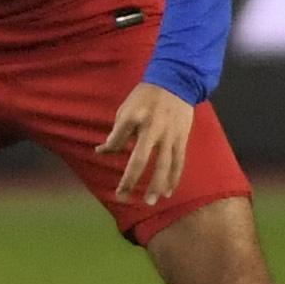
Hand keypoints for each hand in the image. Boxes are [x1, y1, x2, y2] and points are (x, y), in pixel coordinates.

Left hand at [98, 83, 193, 206]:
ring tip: (150, 202)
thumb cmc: (146, 96)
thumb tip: (102, 151)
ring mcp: (170, 135)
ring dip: (156, 185)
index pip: (118, 137)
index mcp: (135, 116)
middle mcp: (152, 128)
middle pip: (140, 159)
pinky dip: (174, 178)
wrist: (176, 81)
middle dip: (130, 179)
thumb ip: (117, 131)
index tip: (102, 154)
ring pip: (164, 165)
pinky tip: (168, 192)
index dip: (110, 148)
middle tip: (121, 197)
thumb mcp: (127, 107)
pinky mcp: (182, 138)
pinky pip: (178, 162)